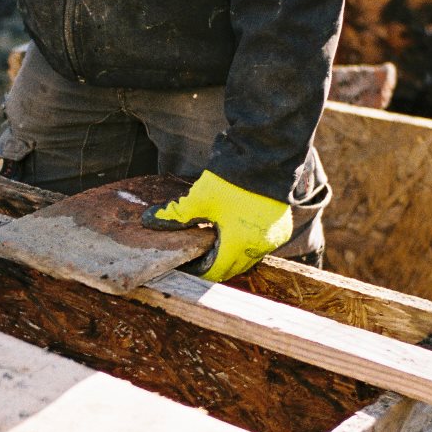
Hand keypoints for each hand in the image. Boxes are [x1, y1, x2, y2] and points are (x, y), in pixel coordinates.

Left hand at [141, 170, 291, 281]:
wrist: (265, 160)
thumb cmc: (232, 181)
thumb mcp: (199, 199)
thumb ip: (176, 215)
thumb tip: (150, 220)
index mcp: (239, 245)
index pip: (215, 271)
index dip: (198, 269)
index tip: (187, 261)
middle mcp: (259, 247)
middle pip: (232, 267)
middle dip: (214, 263)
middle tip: (197, 253)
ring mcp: (273, 238)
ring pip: (247, 257)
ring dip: (231, 253)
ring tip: (213, 240)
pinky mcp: (281, 227)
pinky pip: (260, 245)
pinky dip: (246, 243)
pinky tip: (233, 230)